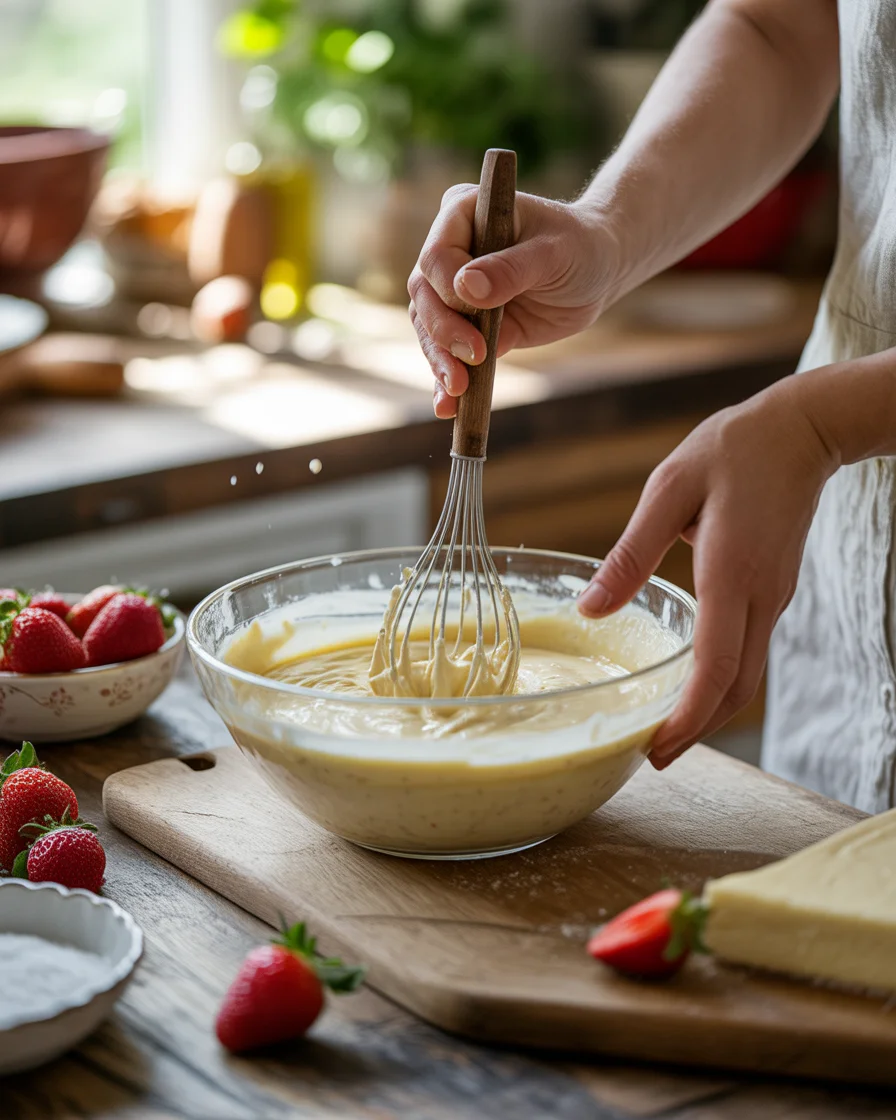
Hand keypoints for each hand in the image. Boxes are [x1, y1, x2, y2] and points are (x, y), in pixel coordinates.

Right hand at [408, 187, 618, 416]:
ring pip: (429, 329)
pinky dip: (445, 381)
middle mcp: (450, 252)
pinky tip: (447, 406)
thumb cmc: (580, 247)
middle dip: (444, 332)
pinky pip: (448, 354)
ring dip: (440, 362)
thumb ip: (511, 269)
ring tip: (457, 390)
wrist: (598, 271)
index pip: (436, 257)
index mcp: (463, 215)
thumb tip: (465, 287)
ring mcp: (454, 292)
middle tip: (473, 357)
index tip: (477, 309)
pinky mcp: (468, 326)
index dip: (450, 288)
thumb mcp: (554, 253)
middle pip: (424, 297)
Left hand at [578, 380, 837, 767]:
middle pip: (736, 689)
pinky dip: (720, 682)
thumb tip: (591, 609)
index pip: (715, 668)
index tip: (655, 748)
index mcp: (731, 573)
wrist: (802, 430)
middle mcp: (759, 596)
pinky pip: (748, 651)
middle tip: (653, 756)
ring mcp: (772, 597)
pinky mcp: (772, 591)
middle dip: (697, 731)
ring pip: (747, 676)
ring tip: (665, 730)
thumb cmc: (733, 450)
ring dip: (709, 711)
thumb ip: (630, 553)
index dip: (686, 718)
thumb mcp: (668, 488)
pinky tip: (689, 682)